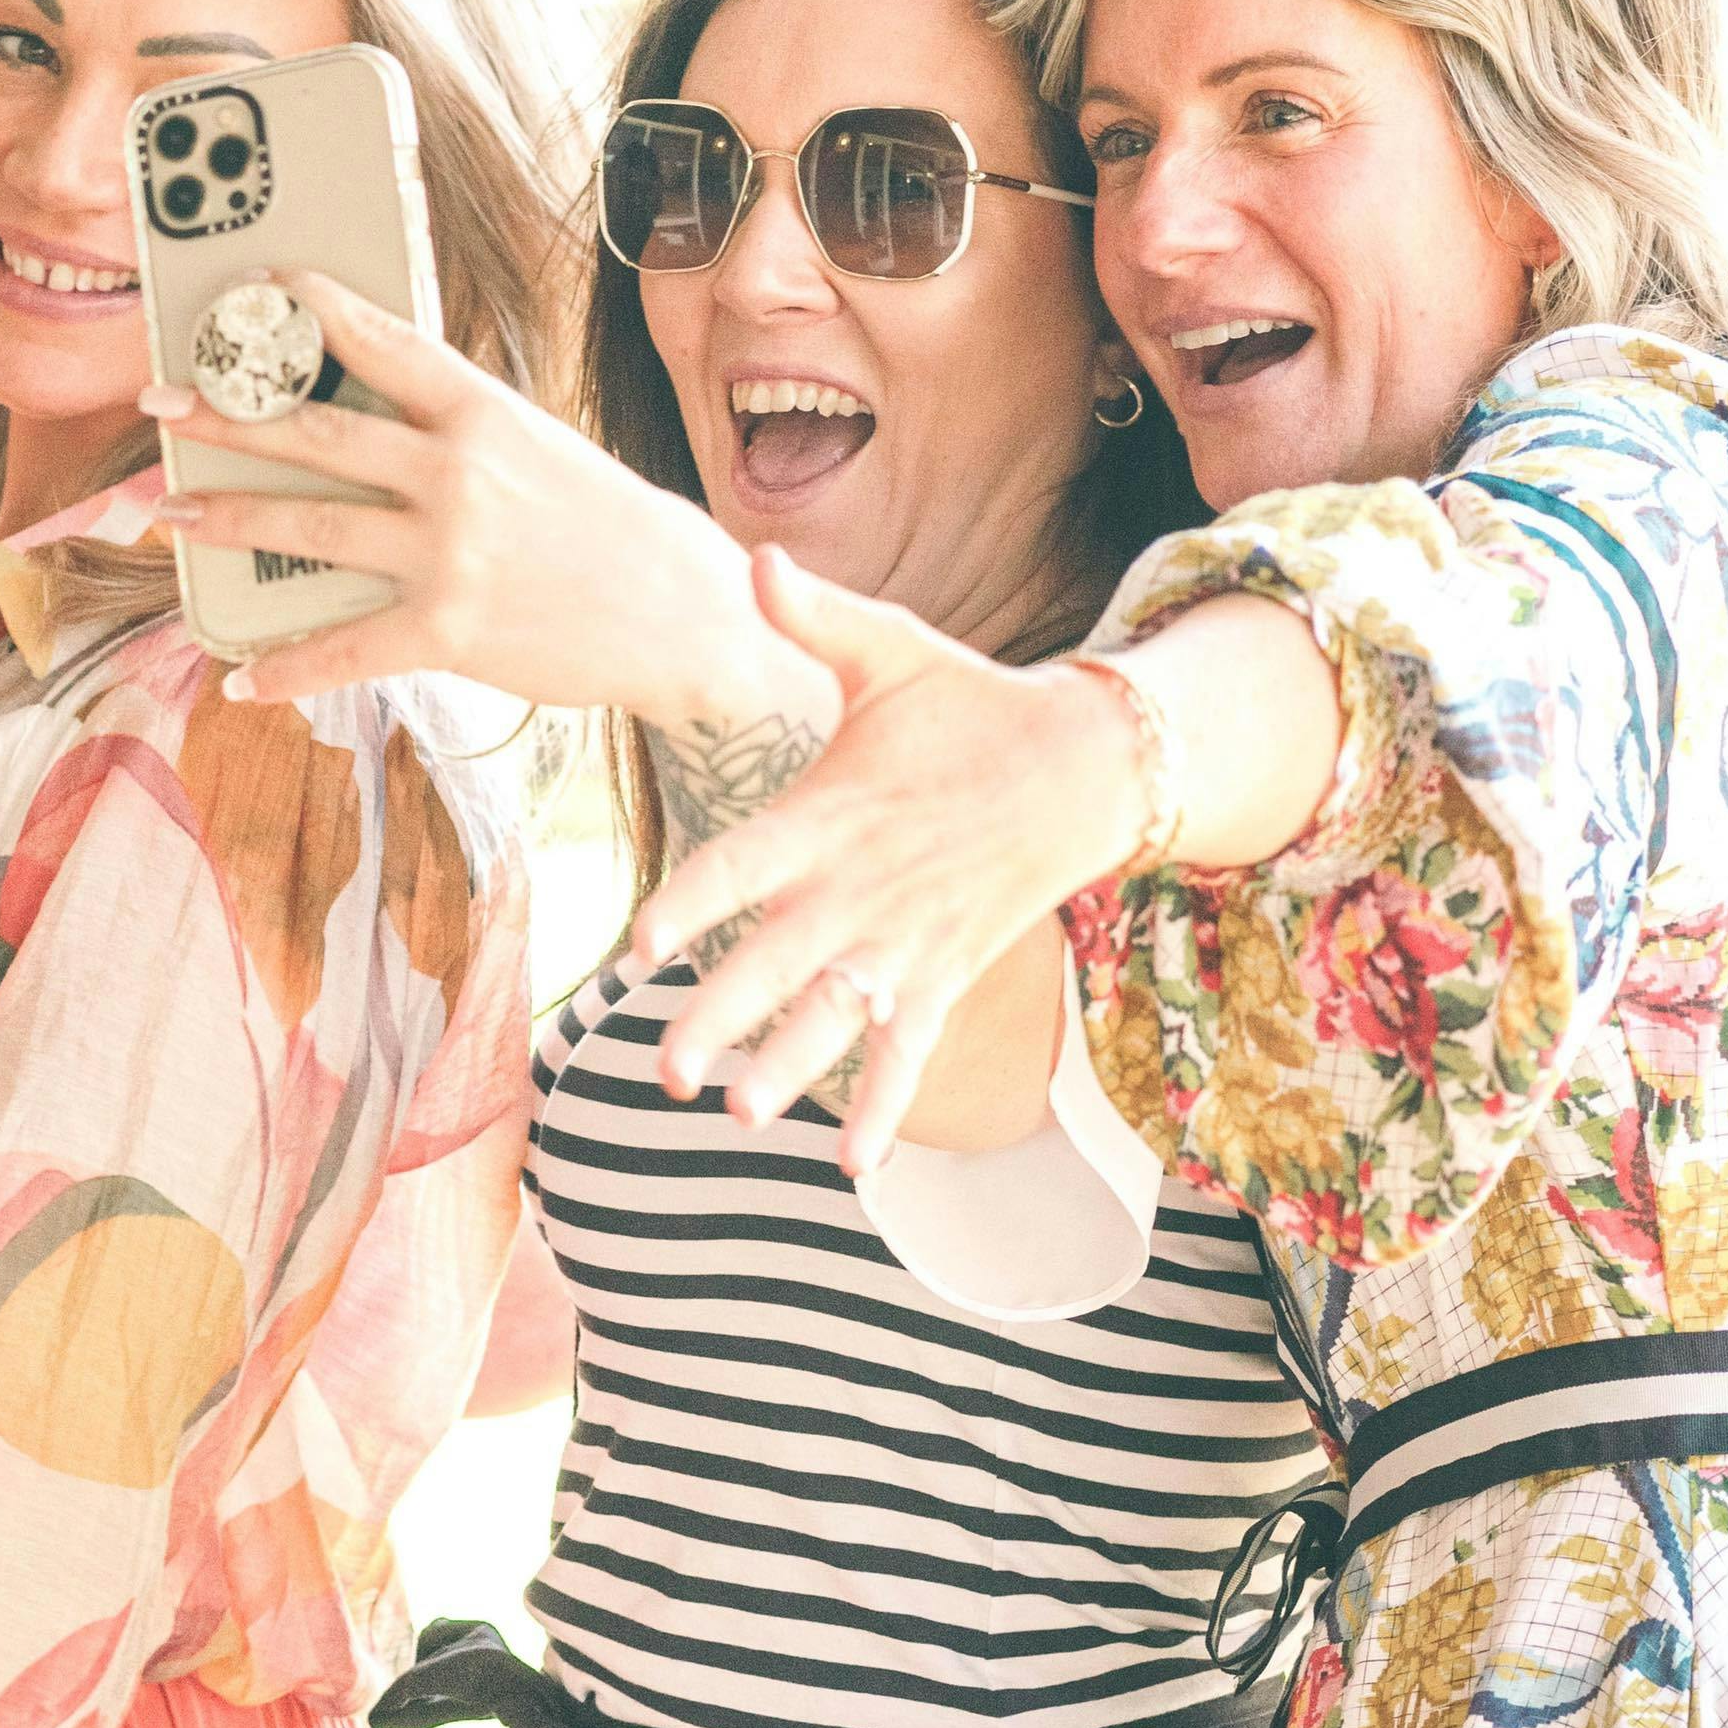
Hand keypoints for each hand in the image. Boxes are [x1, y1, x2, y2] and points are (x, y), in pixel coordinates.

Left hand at [148, 274, 786, 716]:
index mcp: (485, 416)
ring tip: (170, 513)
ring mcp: (449, 552)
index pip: (386, 344)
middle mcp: (459, 474)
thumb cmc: (609, 529)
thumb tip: (380, 423)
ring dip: (229, 517)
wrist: (683, 614)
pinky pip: (344, 649)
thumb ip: (461, 436)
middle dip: (226, 416)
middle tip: (161, 405)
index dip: (317, 309)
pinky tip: (239, 677)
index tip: (260, 286)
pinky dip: (286, 669)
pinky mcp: (447, 629)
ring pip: (310, 527)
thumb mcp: (541, 451)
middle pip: (318, 435)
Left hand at [626, 546, 1145, 1169]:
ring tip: (739, 1115)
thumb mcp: (893, 652)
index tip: (639, 944)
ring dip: (790, 1071)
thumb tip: (756, 557)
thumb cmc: (970, 707)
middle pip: (775, 964)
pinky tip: (851, 1170)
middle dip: (719, 1018)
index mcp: (829, 815)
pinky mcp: (945, 976)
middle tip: (664, 1070)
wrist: (1088, 764)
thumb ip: (816, 617)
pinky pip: (912, 1055)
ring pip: (836, 1021)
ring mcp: (905, 944)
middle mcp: (859, 891)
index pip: (740, 864)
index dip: (689, 903)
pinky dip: (886, 1111)